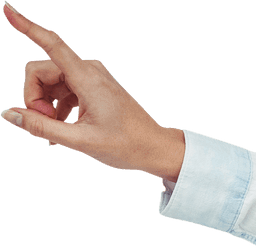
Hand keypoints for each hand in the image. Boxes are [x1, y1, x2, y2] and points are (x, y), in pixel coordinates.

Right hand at [1, 3, 184, 180]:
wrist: (156, 149)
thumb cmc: (127, 146)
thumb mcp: (81, 141)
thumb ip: (43, 127)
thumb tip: (10, 114)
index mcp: (88, 78)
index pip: (52, 44)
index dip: (27, 27)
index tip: (7, 9)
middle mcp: (89, 71)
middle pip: (42, 71)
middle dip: (35, 98)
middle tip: (47, 126)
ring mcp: (92, 78)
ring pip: (51, 81)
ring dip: (46, 106)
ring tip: (56, 134)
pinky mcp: (93, 86)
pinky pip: (63, 89)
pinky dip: (57, 107)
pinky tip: (60, 130)